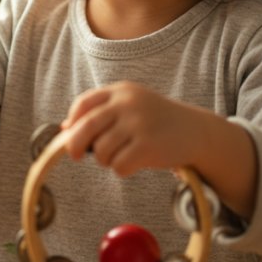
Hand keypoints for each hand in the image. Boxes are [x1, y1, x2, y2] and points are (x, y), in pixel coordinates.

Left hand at [60, 82, 206, 178]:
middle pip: (86, 128)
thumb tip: (65, 128)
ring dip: (106, 160)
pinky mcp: (148, 146)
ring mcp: (138, 124)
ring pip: (101, 151)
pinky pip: (118, 166)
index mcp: (121, 91)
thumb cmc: (157, 121)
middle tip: (77, 156)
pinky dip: (122, 170)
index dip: (72, 122)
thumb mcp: (131, 106)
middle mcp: (128, 104)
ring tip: (122, 155)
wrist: (196, 130)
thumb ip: (101, 113)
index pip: (84, 103)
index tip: (71, 134)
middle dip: (75, 146)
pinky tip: (135, 163)